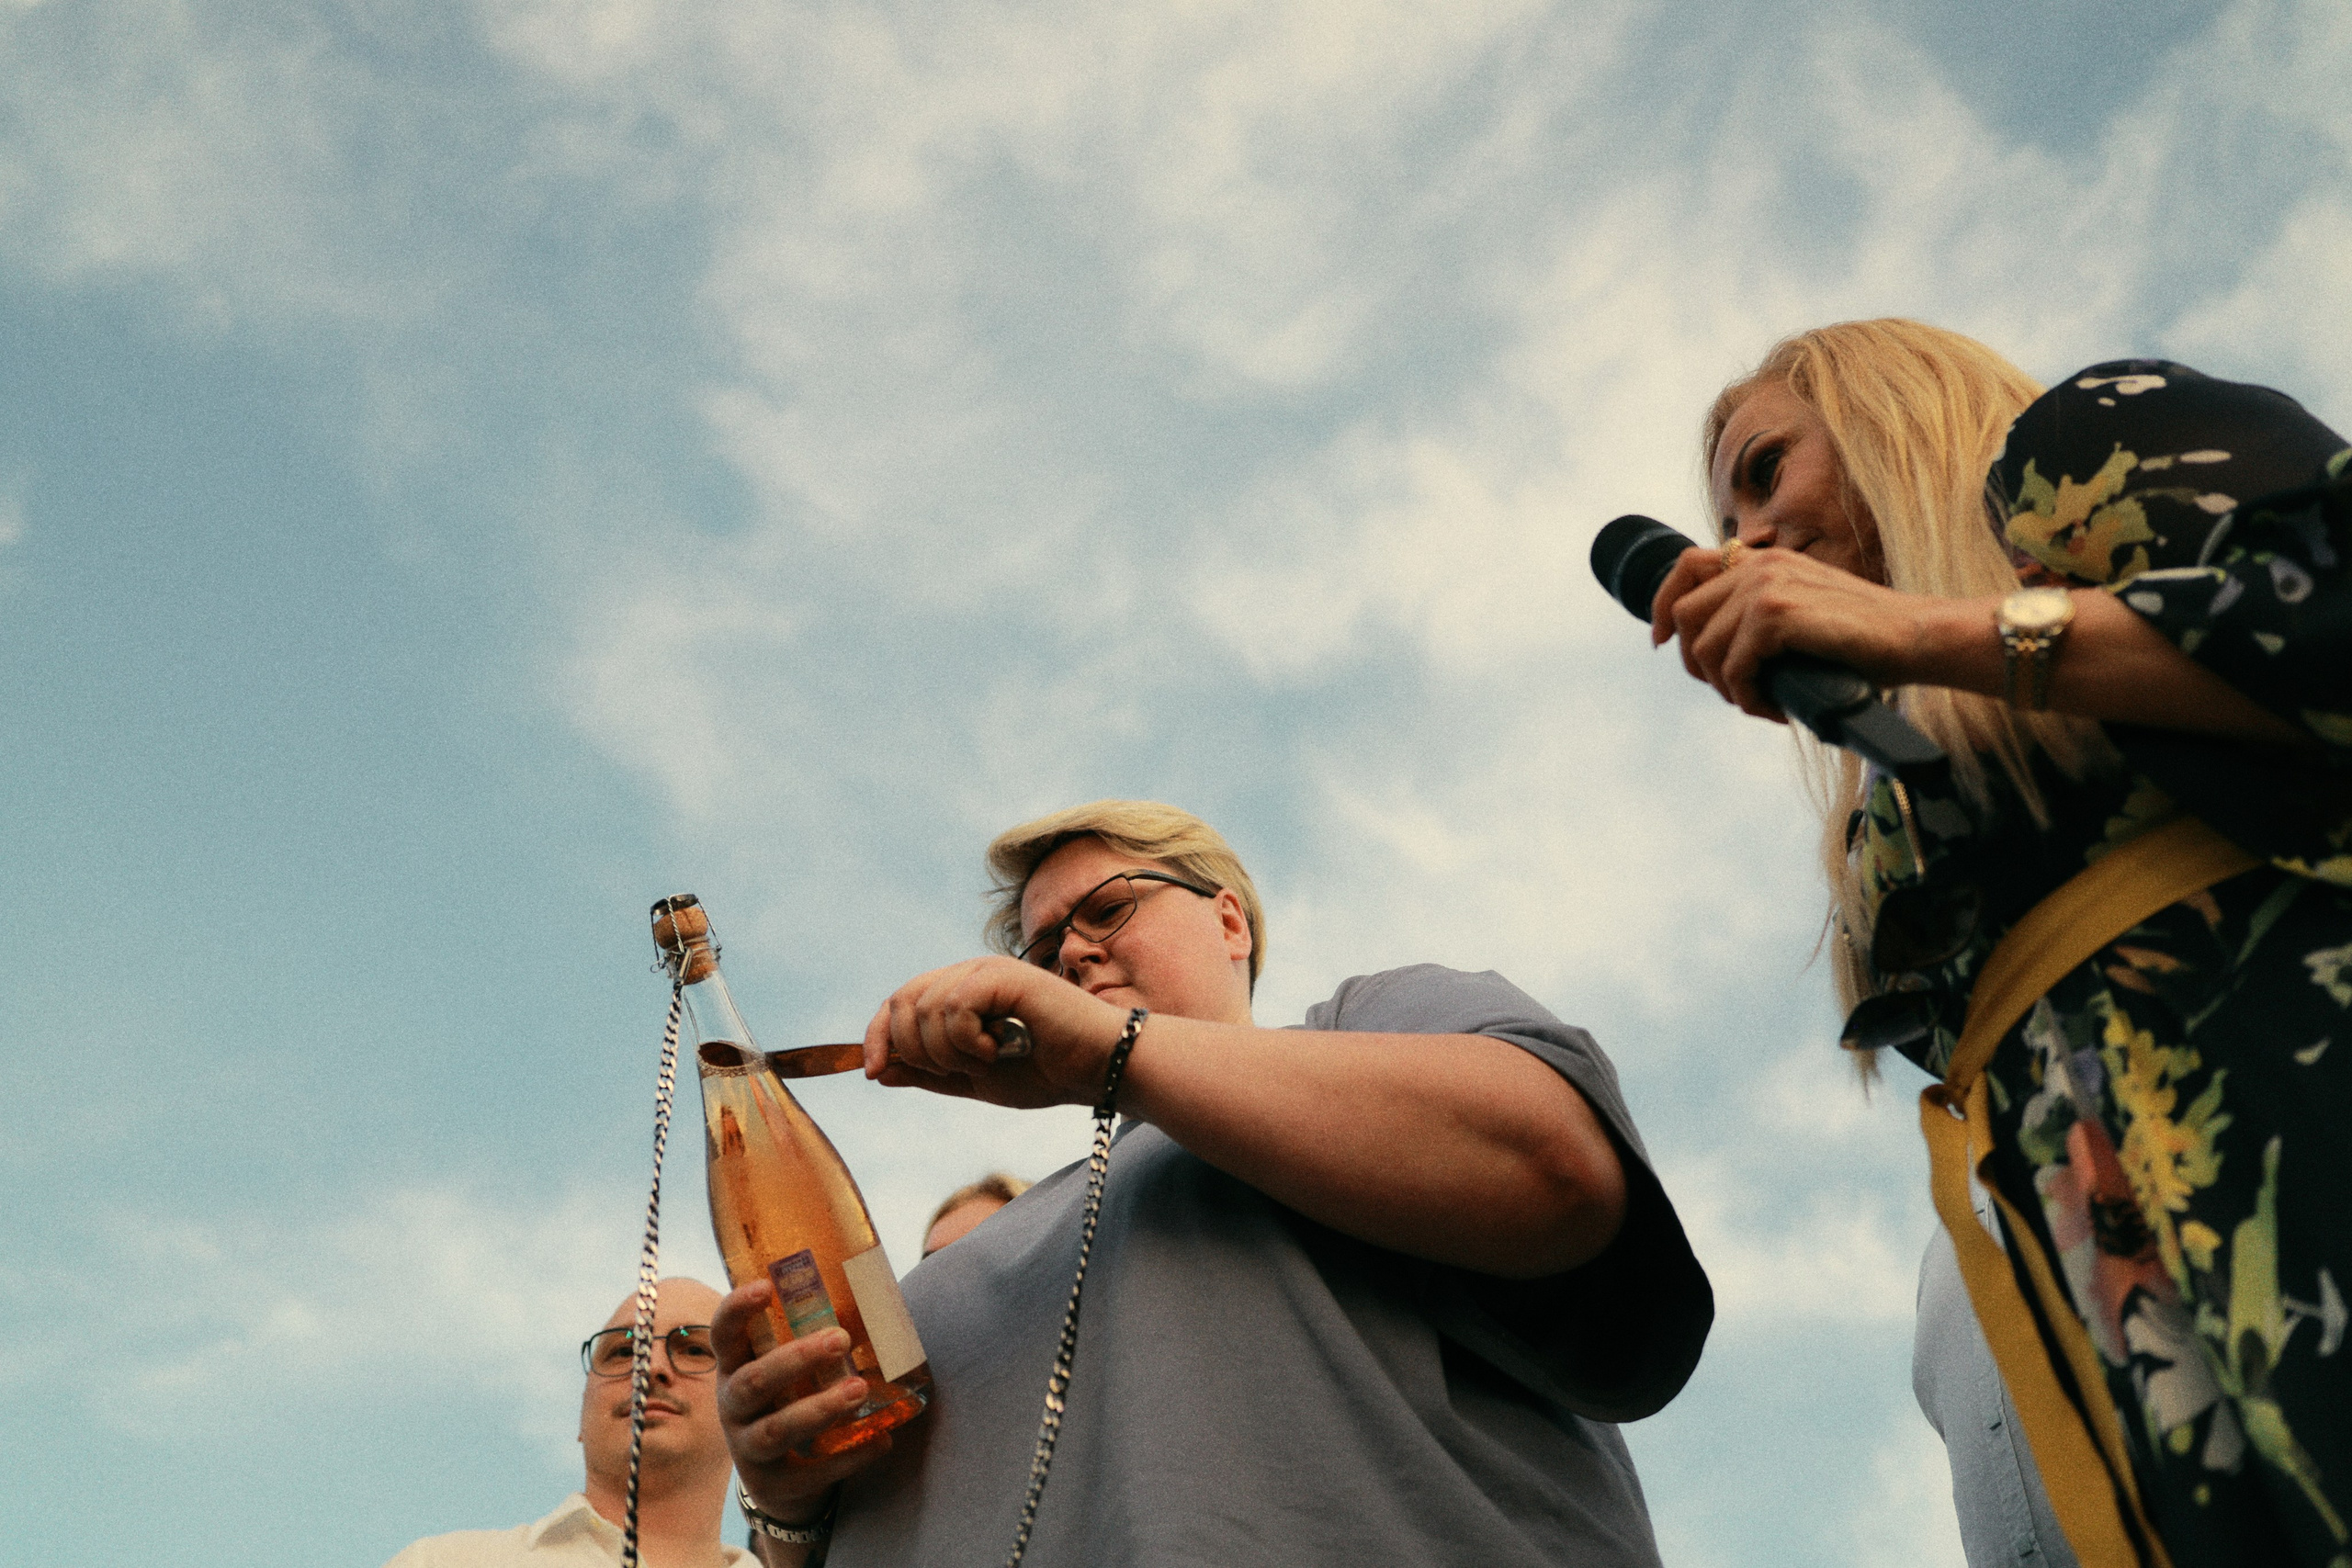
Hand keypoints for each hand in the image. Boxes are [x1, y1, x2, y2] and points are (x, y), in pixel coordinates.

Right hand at [713, 1280, 890, 1525]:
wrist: (780, 1480)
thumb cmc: (791, 1402)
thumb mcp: (788, 1372)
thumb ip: (811, 1340)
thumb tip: (872, 1296)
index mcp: (735, 1368)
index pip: (723, 1335)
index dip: (737, 1310)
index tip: (766, 1287)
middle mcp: (733, 1407)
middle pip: (753, 1381)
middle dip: (795, 1359)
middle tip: (841, 1338)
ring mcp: (748, 1448)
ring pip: (777, 1429)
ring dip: (820, 1408)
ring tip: (860, 1389)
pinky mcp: (773, 1484)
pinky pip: (811, 1472)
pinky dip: (849, 1457)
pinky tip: (882, 1440)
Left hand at [863, 955, 1129, 1110]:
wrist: (1099, 1069)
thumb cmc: (1047, 1073)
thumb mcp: (974, 1080)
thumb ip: (929, 1073)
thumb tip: (879, 1070)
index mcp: (961, 993)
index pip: (898, 1004)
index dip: (877, 1037)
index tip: (872, 1074)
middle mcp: (970, 974)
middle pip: (902, 1002)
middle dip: (914, 1050)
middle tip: (957, 1071)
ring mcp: (988, 970)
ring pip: (926, 1009)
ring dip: (948, 1051)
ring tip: (988, 1061)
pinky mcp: (1005, 976)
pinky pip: (956, 1008)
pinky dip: (969, 1041)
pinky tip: (1001, 1048)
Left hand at [1648, 543, 1959, 718]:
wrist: (1916, 638)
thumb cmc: (1864, 640)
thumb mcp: (1802, 617)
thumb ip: (1760, 620)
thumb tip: (1712, 657)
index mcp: (1764, 558)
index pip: (1686, 565)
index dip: (1661, 604)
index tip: (1660, 642)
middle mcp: (1759, 563)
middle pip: (1683, 613)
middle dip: (1694, 663)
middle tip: (1731, 692)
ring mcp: (1765, 585)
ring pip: (1703, 647)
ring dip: (1725, 688)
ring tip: (1760, 703)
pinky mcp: (1775, 613)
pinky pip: (1733, 668)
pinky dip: (1748, 698)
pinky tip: (1776, 709)